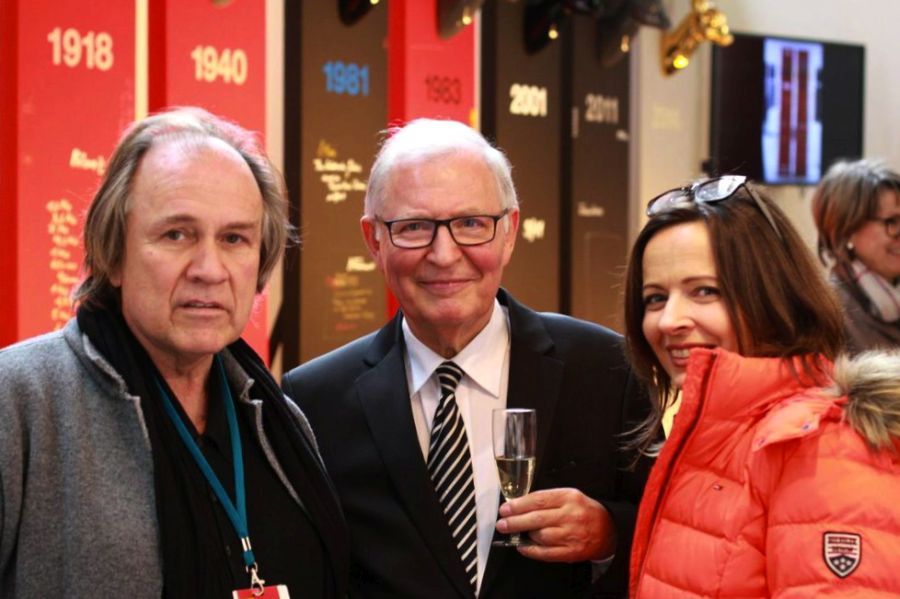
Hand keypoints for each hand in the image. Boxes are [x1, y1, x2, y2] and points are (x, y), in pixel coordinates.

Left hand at [495, 488, 615, 561]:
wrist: (609, 530)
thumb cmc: (584, 511)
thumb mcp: (569, 496)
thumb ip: (547, 498)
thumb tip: (519, 505)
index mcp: (568, 497)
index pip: (538, 500)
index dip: (518, 505)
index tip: (505, 509)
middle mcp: (570, 515)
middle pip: (536, 519)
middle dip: (515, 522)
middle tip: (502, 524)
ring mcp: (571, 535)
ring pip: (540, 536)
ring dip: (525, 535)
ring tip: (517, 533)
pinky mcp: (572, 552)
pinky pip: (546, 553)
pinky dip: (531, 550)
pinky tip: (522, 546)